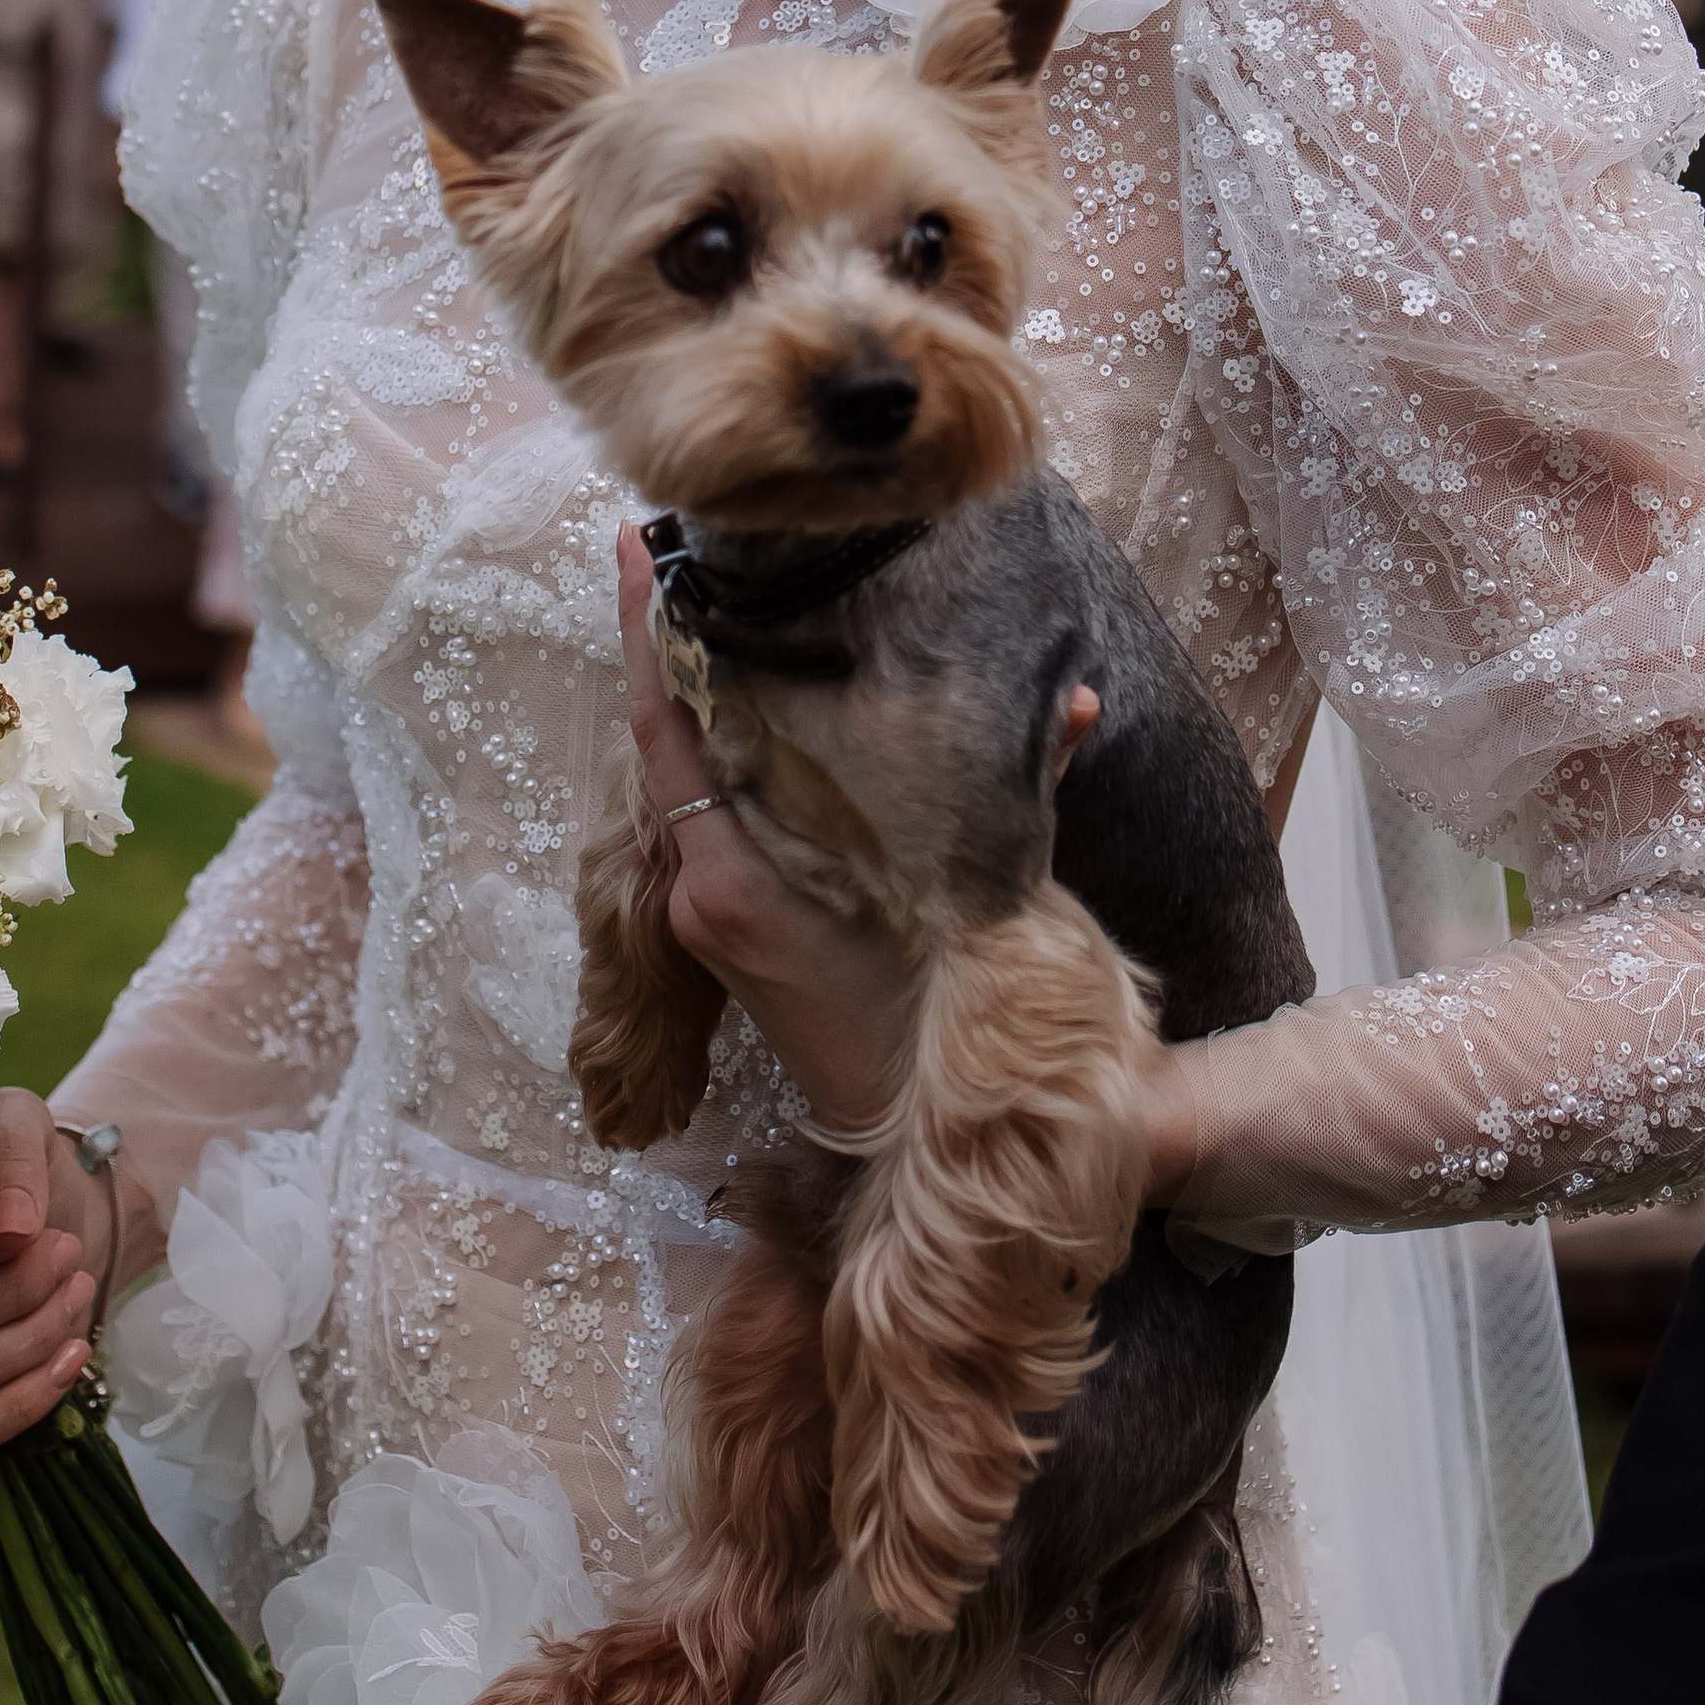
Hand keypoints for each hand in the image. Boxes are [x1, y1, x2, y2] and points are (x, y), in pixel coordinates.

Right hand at [0, 1088, 117, 1467]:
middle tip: (69, 1259)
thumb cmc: (13, 1174)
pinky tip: (67, 1360)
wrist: (42, 1225)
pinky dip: (14, 1409)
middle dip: (11, 1297)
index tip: (43, 1233)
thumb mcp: (20, 1129)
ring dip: (24, 1348)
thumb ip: (8, 1157)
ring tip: (75, 1299)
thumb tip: (6, 1227)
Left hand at [614, 528, 1207, 1196]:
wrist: (908, 1153)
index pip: (663, 730)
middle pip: (661, 741)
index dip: (646, 636)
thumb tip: (1074, 707)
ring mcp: (705, 912)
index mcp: (730, 880)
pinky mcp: (724, 929)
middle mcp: (701, 888)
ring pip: (680, 775)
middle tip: (684, 551)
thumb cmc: (934, 1036)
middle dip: (671, 649)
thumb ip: (1017, 803)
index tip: (631, 550)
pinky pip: (703, 812)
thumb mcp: (977, 911)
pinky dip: (717, 751)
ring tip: (710, 600)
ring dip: (694, 696)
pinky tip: (745, 698)